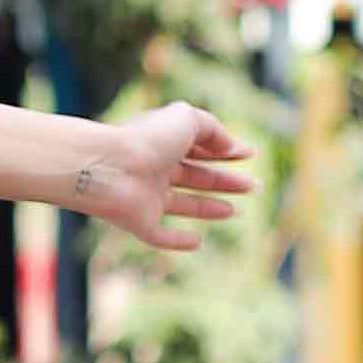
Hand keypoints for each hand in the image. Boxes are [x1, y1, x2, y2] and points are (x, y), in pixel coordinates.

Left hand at [71, 100, 257, 252]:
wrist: (107, 169)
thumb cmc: (147, 140)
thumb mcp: (186, 120)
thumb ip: (212, 129)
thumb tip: (229, 146)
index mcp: (162, 142)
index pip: (198, 147)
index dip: (225, 150)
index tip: (250, 153)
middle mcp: (153, 169)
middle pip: (195, 176)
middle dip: (225, 180)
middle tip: (254, 186)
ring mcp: (145, 197)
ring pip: (182, 204)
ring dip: (209, 207)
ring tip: (236, 211)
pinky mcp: (138, 222)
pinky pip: (158, 236)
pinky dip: (177, 241)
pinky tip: (198, 242)